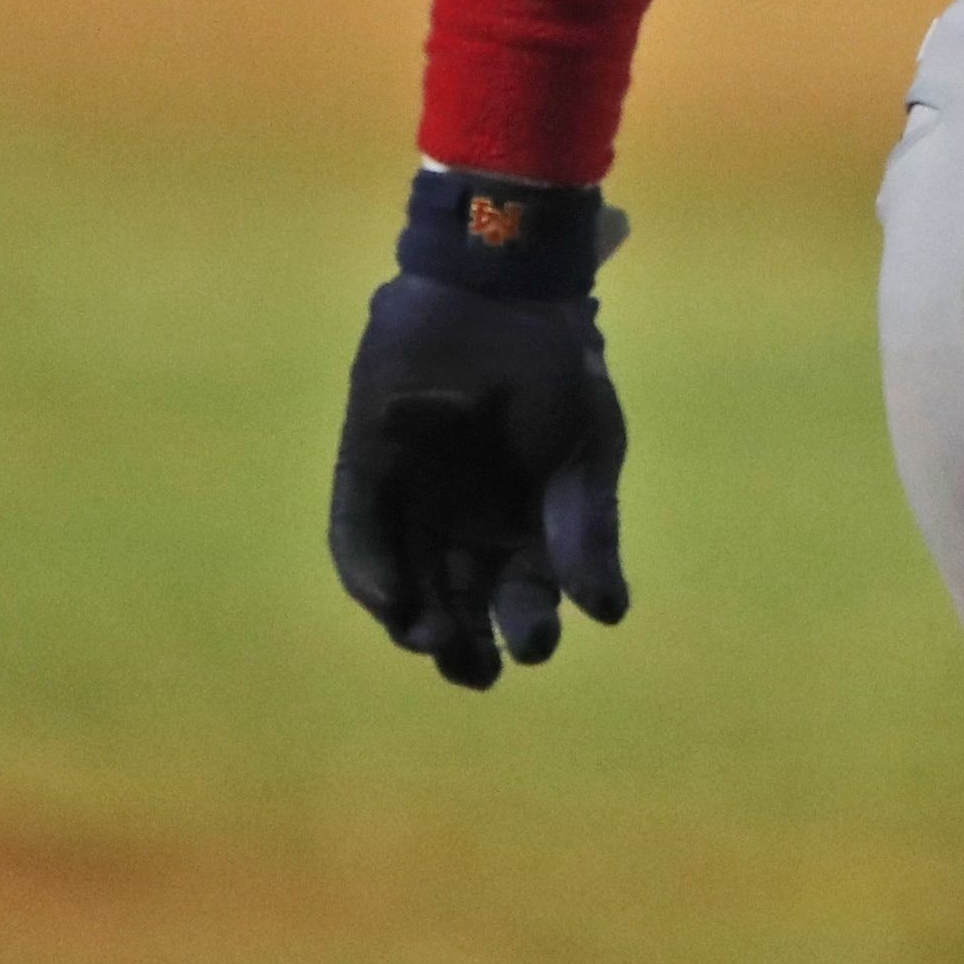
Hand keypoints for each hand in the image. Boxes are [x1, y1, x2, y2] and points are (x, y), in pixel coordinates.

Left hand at [329, 204, 629, 688]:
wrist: (496, 295)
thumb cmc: (554, 370)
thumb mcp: (589, 451)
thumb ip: (589, 529)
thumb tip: (607, 613)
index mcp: (527, 525)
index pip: (521, 599)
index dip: (524, 629)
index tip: (533, 644)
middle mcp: (466, 524)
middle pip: (461, 605)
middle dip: (467, 647)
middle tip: (477, 667)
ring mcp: (411, 504)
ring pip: (407, 585)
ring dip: (416, 621)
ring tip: (434, 640)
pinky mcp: (365, 476)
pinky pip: (357, 538)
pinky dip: (372, 573)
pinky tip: (396, 600)